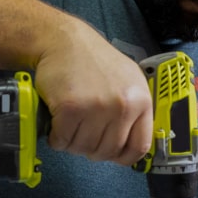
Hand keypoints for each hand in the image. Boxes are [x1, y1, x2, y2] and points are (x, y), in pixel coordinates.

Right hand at [33, 18, 153, 165]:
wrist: (63, 40)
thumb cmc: (93, 61)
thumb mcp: (127, 81)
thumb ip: (133, 110)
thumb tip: (129, 145)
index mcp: (141, 100)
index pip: (139, 147)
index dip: (123, 156)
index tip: (111, 154)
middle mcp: (123, 106)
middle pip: (108, 151)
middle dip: (91, 148)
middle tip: (82, 134)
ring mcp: (98, 107)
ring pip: (83, 148)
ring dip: (72, 142)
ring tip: (69, 124)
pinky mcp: (71, 108)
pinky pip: (62, 140)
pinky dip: (56, 137)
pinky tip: (56, 123)